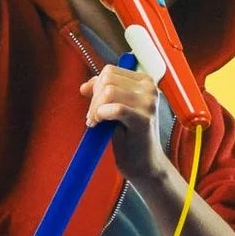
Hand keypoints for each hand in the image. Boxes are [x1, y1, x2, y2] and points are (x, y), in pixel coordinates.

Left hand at [83, 64, 166, 183]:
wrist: (144, 164)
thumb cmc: (131, 137)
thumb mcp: (117, 108)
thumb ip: (103, 93)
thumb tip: (85, 86)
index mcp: (145, 82)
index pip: (110, 71)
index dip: (95, 86)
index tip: (94, 104)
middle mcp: (149, 89)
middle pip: (107, 80)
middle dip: (94, 98)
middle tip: (93, 117)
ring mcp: (148, 103)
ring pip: (108, 91)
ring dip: (95, 108)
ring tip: (95, 122)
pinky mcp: (143, 120)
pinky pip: (115, 109)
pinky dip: (101, 114)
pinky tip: (99, 124)